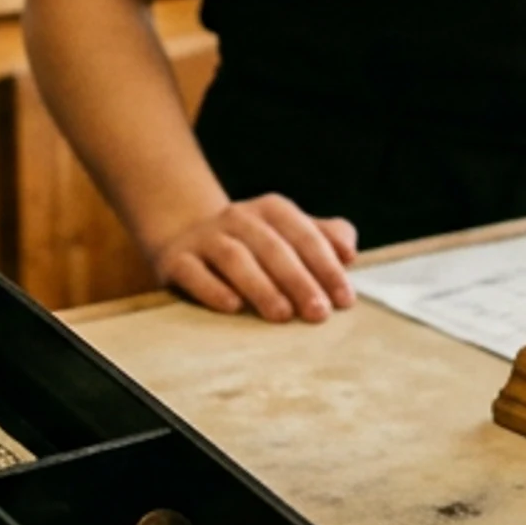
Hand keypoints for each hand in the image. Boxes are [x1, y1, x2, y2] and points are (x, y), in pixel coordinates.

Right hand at [151, 195, 357, 323]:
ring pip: (234, 257)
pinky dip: (213, 289)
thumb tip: (349, 252)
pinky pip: (194, 272)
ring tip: (282, 315)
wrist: (185, 234)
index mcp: (271, 210)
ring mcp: (205, 237)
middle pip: (273, 247)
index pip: (304, 235)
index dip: (327, 266)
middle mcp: (238, 218)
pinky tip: (233, 307)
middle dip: (299, 281)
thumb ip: (324, 238)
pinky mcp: (176, 259)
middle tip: (319, 313)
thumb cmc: (254, 244)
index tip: (344, 300)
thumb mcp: (289, 234)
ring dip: (261, 286)